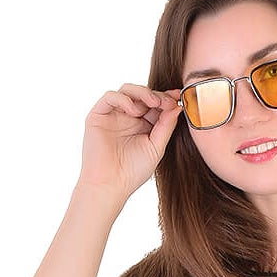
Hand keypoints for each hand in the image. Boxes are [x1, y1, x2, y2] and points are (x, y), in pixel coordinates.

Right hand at [78, 83, 184, 201]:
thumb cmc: (133, 172)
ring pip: (127, 90)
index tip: (179, 96)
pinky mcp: (98, 115)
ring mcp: (113, 115)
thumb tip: (177, 105)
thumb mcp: (156, 147)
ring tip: (153, 102)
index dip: (167, 98)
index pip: (156, 104)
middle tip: (166, 101)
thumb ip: (166, 126)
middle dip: (157, 95)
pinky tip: (133, 110)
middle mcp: (128, 117)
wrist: (110, 185)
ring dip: (142, 93)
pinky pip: (110, 97)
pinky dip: (123, 99)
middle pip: (143, 94)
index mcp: (143, 125)